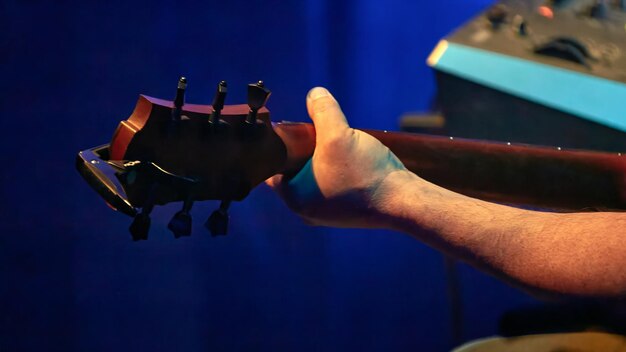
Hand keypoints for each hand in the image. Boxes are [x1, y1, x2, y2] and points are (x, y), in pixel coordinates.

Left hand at [266, 87, 409, 227]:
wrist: (404, 202)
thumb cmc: (367, 174)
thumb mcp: (339, 135)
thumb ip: (323, 111)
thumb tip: (314, 93)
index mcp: (294, 198)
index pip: (273, 167)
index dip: (282, 145)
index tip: (297, 130)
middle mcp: (306, 211)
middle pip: (295, 171)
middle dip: (306, 151)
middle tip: (320, 135)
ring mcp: (327, 214)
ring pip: (315, 178)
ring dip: (324, 160)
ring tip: (340, 147)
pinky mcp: (346, 212)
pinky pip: (333, 186)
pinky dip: (339, 172)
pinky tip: (354, 162)